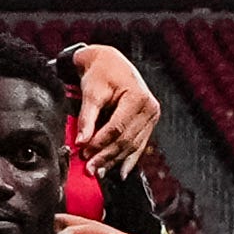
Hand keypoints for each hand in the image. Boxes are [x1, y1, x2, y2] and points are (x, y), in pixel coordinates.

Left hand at [62, 41, 160, 175]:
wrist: (110, 62)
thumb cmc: (101, 73)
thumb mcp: (91, 92)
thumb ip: (86, 118)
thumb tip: (81, 141)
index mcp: (137, 97)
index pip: (117, 128)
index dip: (100, 143)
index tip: (84, 152)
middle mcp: (149, 107)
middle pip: (126, 139)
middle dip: (107, 156)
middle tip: (90, 168)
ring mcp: (151, 116)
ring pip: (132, 145)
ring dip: (115, 160)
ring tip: (99, 171)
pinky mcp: (148, 122)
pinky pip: (139, 144)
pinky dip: (129, 158)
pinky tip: (121, 172)